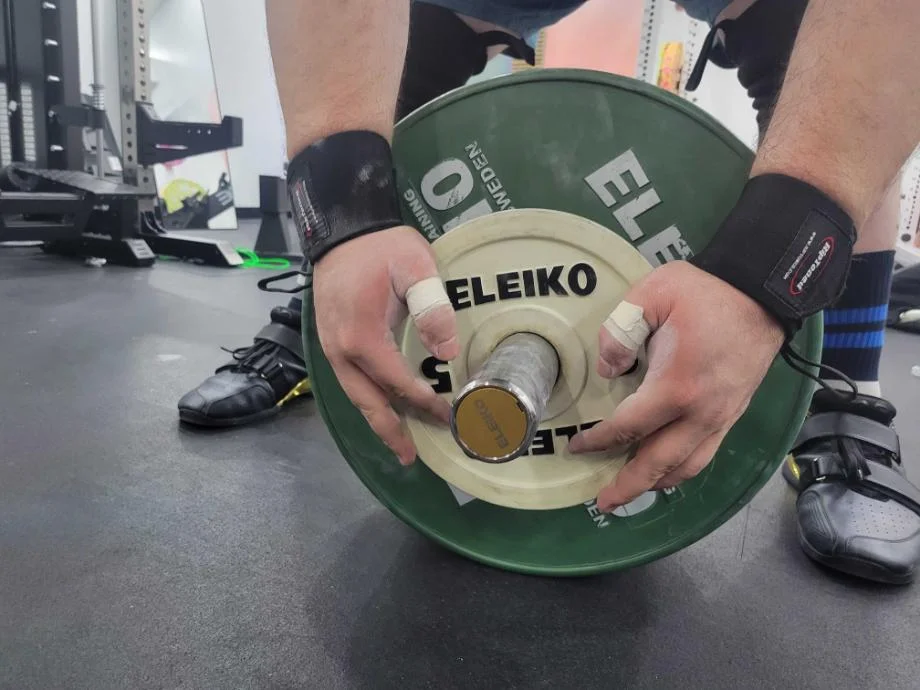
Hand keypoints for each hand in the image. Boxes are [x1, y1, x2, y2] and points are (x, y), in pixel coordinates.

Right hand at [313, 226, 458, 463]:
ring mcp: (331, 347)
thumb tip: (446, 351)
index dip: (423, 403)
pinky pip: (350, 381)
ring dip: (378, 420)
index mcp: (361, 336)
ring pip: (356, 395)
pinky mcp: (331, 342)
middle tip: (411, 457)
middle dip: (391, 430)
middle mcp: (341, 350)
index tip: (448, 416)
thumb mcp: (414, 266)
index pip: (398, 382)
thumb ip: (432, 306)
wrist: (341, 230)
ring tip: (399, 444)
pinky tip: (383, 407)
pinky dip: (368, 400)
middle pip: (368, 402)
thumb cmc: (380, 246)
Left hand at [568, 261, 783, 511]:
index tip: (577, 446)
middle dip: (629, 486)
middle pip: (659, 463)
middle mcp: (701, 413)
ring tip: (634, 491)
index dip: (599, 441)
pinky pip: (705, 453)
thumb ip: (619, 332)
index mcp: (675, 387)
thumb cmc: (705, 293)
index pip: (628, 427)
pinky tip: (668, 468)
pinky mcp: (734, 413)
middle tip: (602, 503)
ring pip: (687, 466)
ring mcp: (721, 417)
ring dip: (657, 483)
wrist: (761, 292)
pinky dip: (683, 468)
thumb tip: (608, 370)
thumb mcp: (651, 295)